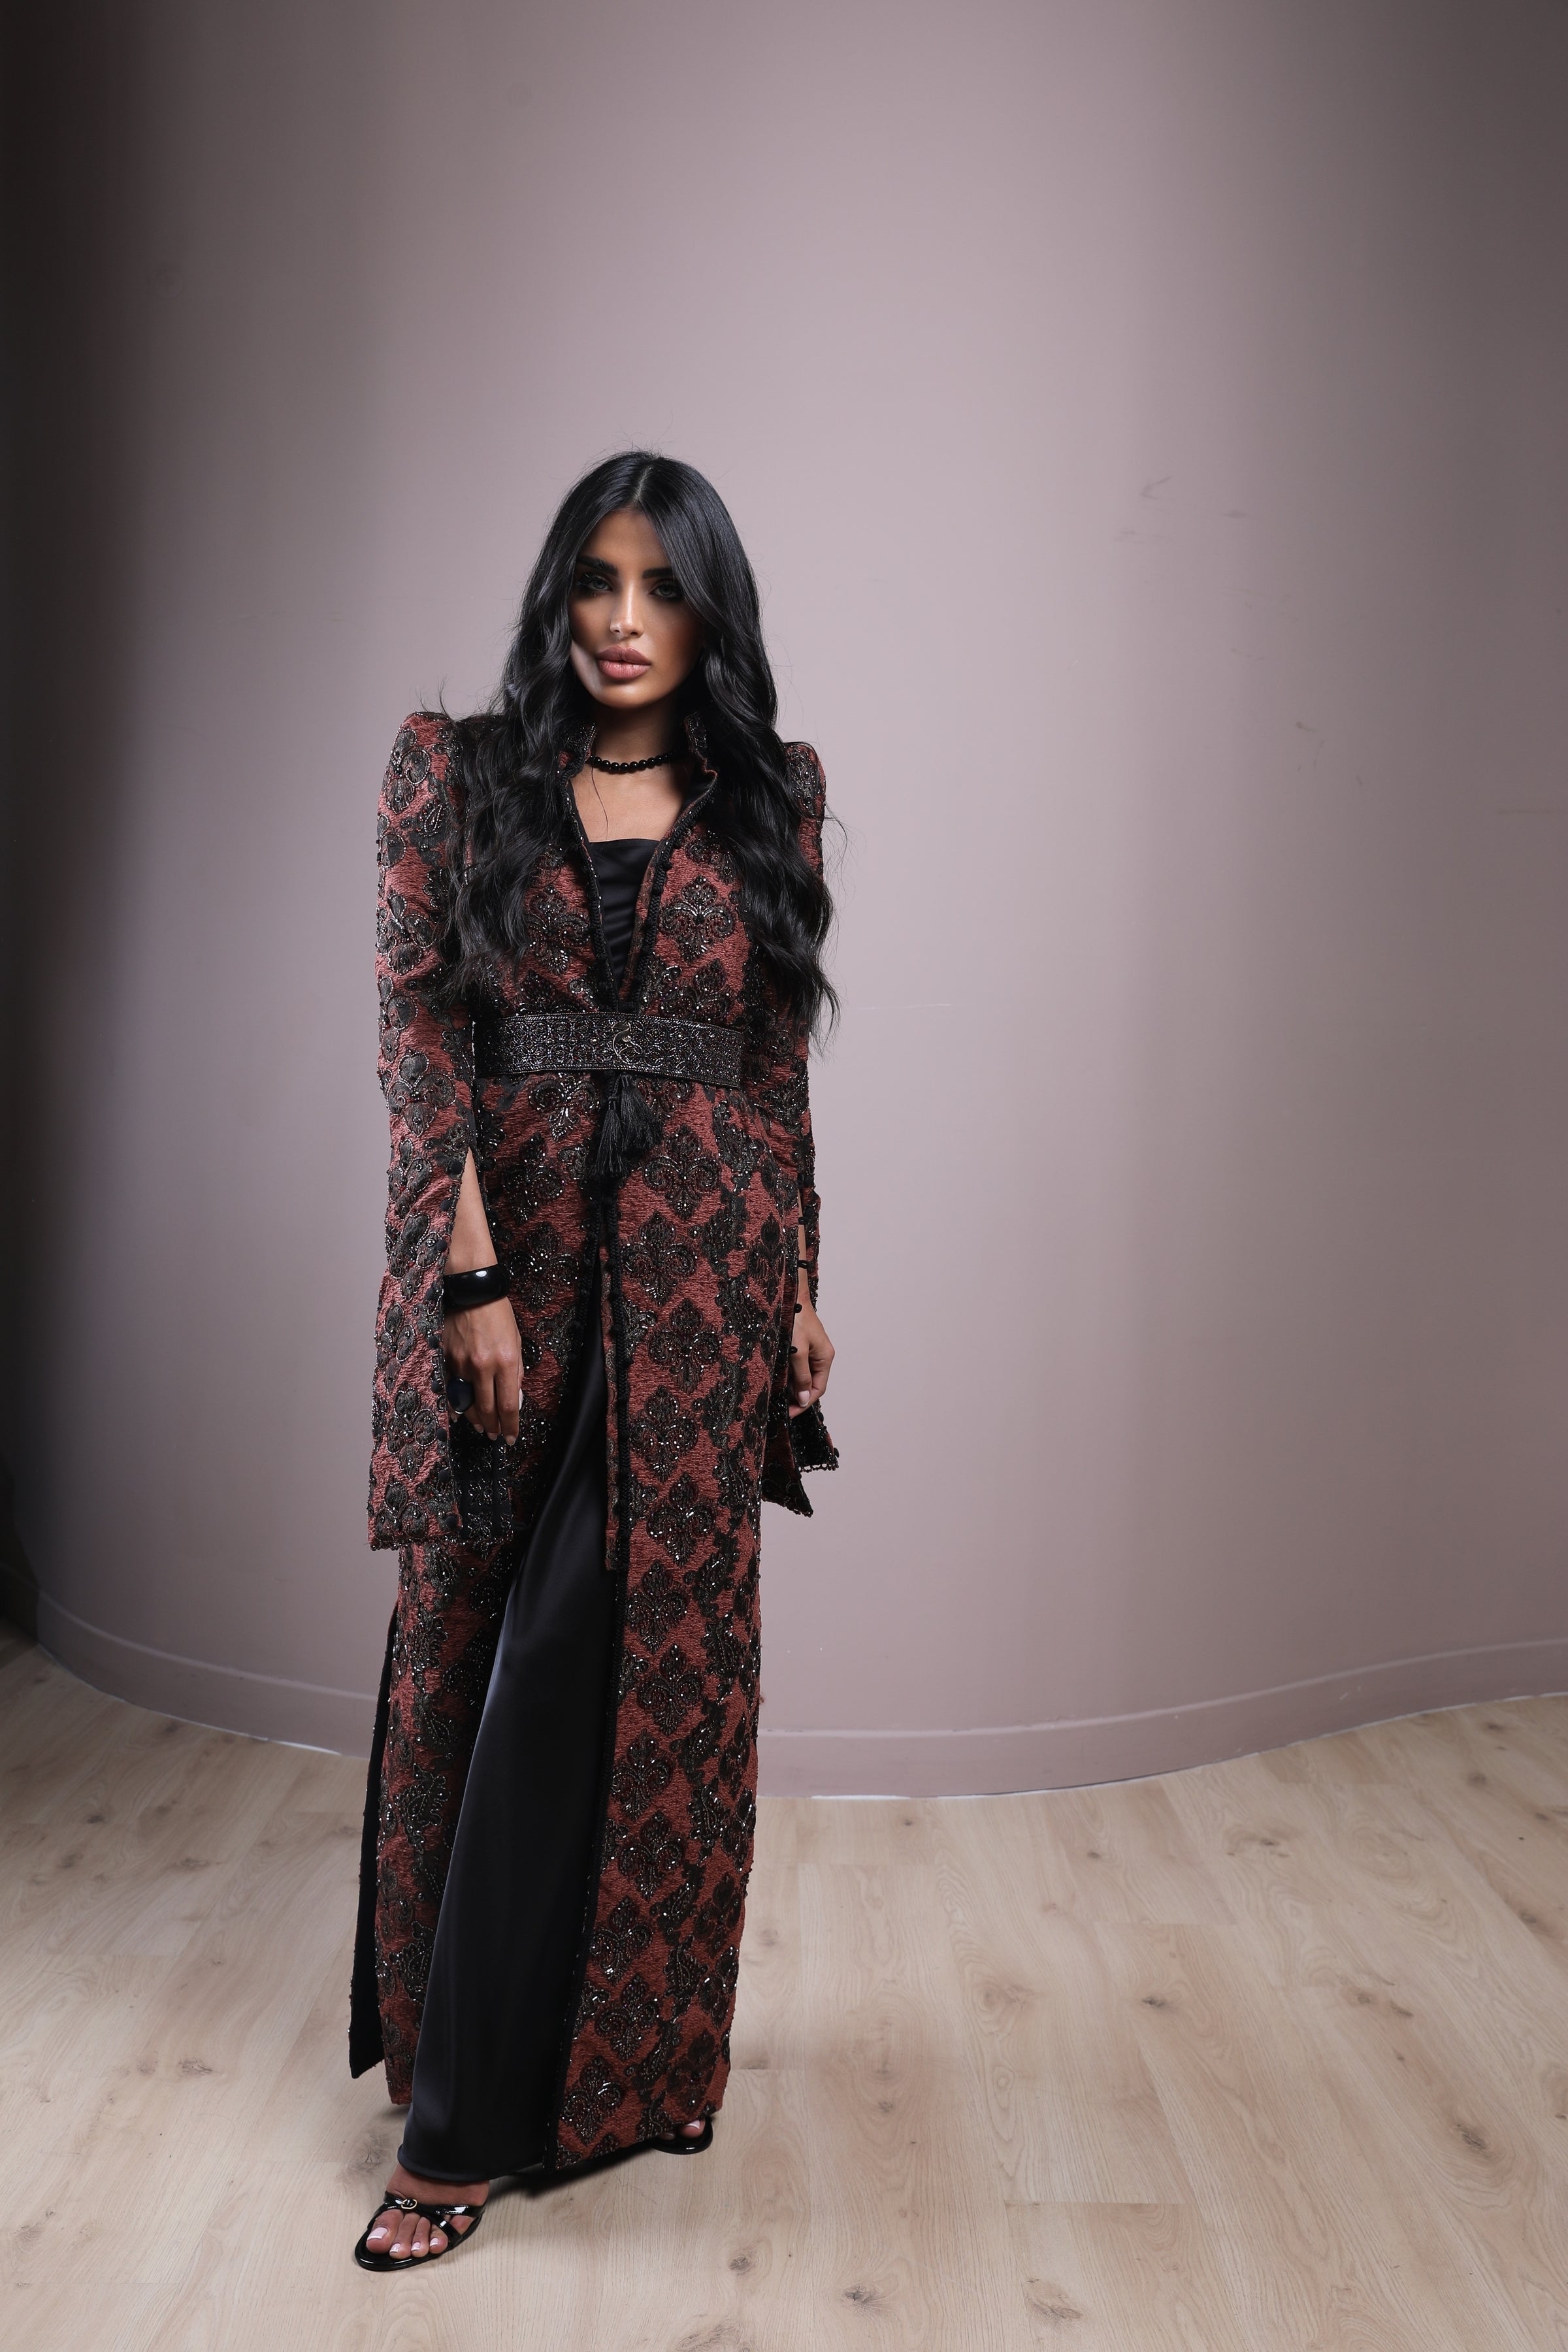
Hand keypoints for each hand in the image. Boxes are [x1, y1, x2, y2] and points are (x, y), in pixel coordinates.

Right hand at [442, 1297, 521, 1442]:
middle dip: (491, 1427)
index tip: (511, 1437)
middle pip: (486, 1409)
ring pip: (465, 1403)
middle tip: (494, 1435)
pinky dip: (454, 1404)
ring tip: (480, 1426)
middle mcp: (482, 1366)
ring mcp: (461, 1364)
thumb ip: (515, 1372)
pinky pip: (449, 1388)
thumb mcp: (516, 1342)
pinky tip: (459, 1413)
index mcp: (505, 1362)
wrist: (472, 1291)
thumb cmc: (498, 1314)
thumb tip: (513, 1399)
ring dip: (474, 1419)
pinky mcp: (446, 1358)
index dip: (510, 1426)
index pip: (507, 1405)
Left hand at [788, 1299, 833, 1417]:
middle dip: (798, 1397)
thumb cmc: (795, 1319)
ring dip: (792, 1387)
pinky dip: (789, 1375)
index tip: (788, 1413)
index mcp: (825, 1358)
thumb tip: (805, 1400)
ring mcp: (812, 1350)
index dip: (804, 1403)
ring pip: (804, 1376)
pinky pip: (798, 1366)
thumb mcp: (797, 1351)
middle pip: (812, 1384)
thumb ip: (801, 1376)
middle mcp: (821, 1356)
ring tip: (777, 1396)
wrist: (789, 1295)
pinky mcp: (802, 1346)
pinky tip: (778, 1380)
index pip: (818, 1389)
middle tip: (781, 1408)